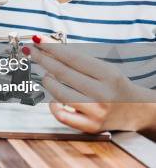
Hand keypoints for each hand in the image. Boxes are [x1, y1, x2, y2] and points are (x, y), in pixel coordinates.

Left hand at [27, 35, 155, 133]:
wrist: (136, 111)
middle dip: (42, 59)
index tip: (38, 40)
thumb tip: (48, 49)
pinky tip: (54, 98)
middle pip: (63, 73)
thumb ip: (79, 61)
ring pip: (58, 94)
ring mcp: (96, 112)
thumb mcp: (104, 68)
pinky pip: (61, 115)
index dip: (52, 48)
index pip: (73, 58)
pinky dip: (53, 105)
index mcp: (108, 75)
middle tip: (31, 51)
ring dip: (48, 81)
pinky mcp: (90, 126)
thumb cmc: (114, 86)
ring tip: (48, 76)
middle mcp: (102, 93)